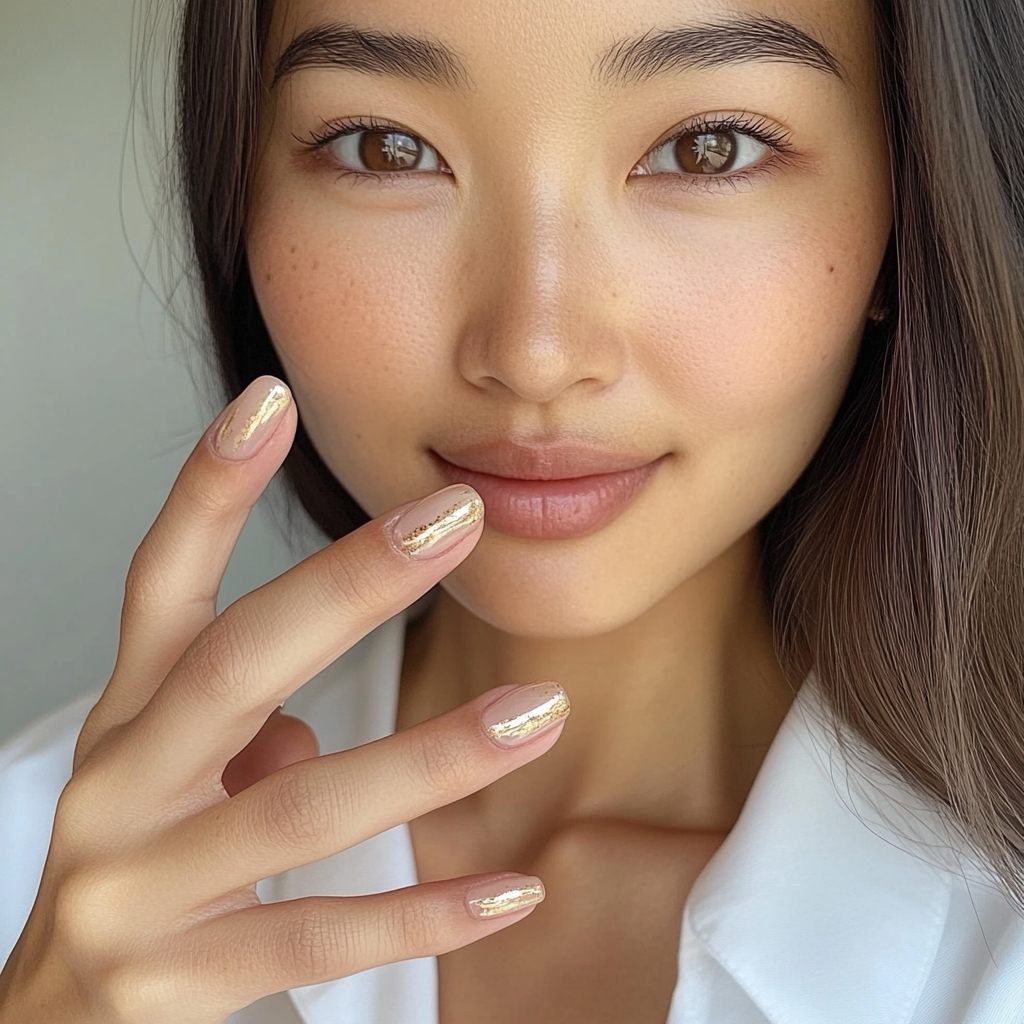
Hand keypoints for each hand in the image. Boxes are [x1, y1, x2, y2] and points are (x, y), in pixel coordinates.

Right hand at [0, 376, 568, 1023]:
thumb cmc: (131, 860)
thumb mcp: (161, 775)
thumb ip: (233, 731)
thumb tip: (308, 732)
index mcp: (127, 717)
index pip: (161, 582)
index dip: (207, 487)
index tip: (270, 398)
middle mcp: (121, 784)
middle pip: (238, 662)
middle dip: (348, 586)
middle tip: (457, 520)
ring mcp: (139, 888)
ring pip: (299, 808)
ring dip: (429, 759)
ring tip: (536, 715)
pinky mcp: (176, 985)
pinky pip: (318, 939)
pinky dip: (424, 913)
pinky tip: (514, 887)